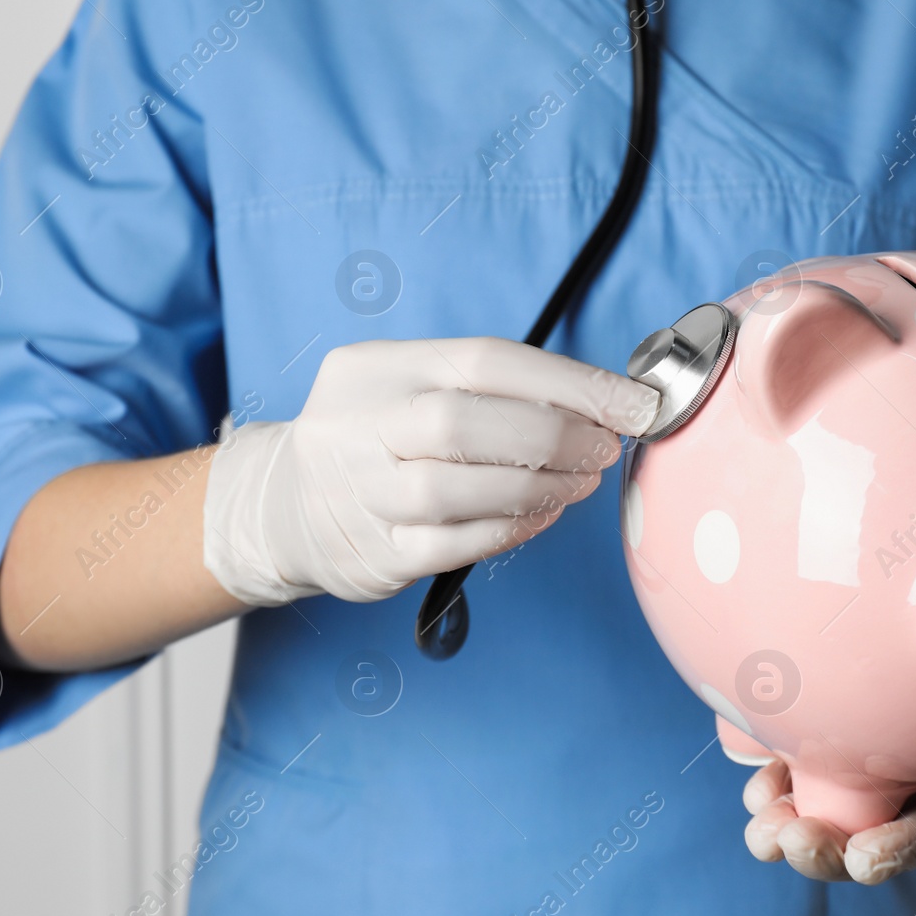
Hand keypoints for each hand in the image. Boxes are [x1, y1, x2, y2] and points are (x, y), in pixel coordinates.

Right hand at [202, 337, 658, 606]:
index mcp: (376, 367)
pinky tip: (541, 515)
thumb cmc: (373, 437)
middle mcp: (357, 425)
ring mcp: (360, 494)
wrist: (283, 506)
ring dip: (537, 487)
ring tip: (580, 482)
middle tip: (604, 448)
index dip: (570, 381)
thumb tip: (597, 400)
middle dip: (554, 436)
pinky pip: (454, 545)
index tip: (632, 403)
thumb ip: (486, 387)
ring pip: (454, 490)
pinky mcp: (373, 555)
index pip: (484, 360)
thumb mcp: (406, 383)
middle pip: (462, 422)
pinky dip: (512, 529)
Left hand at [742, 715, 915, 884]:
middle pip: (868, 830)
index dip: (904, 847)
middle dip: (825, 845)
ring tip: (758, 822)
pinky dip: (774, 761)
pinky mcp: (851, 727)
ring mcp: (884, 760)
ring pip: (826, 800)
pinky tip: (747, 763)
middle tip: (785, 840)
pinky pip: (805, 752)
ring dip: (786, 816)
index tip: (866, 859)